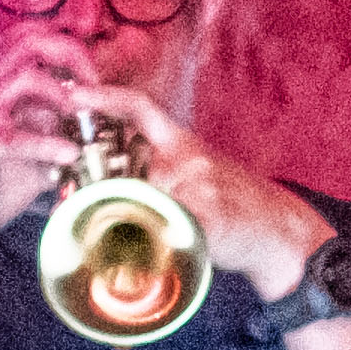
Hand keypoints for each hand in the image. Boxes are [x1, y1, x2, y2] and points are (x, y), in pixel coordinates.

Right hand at [0, 34, 101, 253]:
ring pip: (24, 75)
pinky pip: (14, 135)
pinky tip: (69, 156)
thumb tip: (91, 148)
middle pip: (32, 42)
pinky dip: (47, 144)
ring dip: (63, 94)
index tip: (100, 86)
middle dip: (73, 56)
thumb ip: (52, 149)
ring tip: (85, 119)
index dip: (73, 55)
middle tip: (97, 88)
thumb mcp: (25, 167)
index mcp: (1, 94)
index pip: (36, 46)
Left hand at [73, 82, 336, 299]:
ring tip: (122, 240)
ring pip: (138, 201)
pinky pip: (164, 231)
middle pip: (124, 167)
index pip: (140, 108)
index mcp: (182, 143)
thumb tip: (107, 173)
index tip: (75, 92)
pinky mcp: (209, 218)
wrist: (277, 227)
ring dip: (123, 223)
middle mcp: (188, 158)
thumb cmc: (229, 200)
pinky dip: (150, 248)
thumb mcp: (195, 170)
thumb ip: (156, 167)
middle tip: (73, 200)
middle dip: (98, 186)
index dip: (106, 96)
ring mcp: (199, 187)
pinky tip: (148, 257)